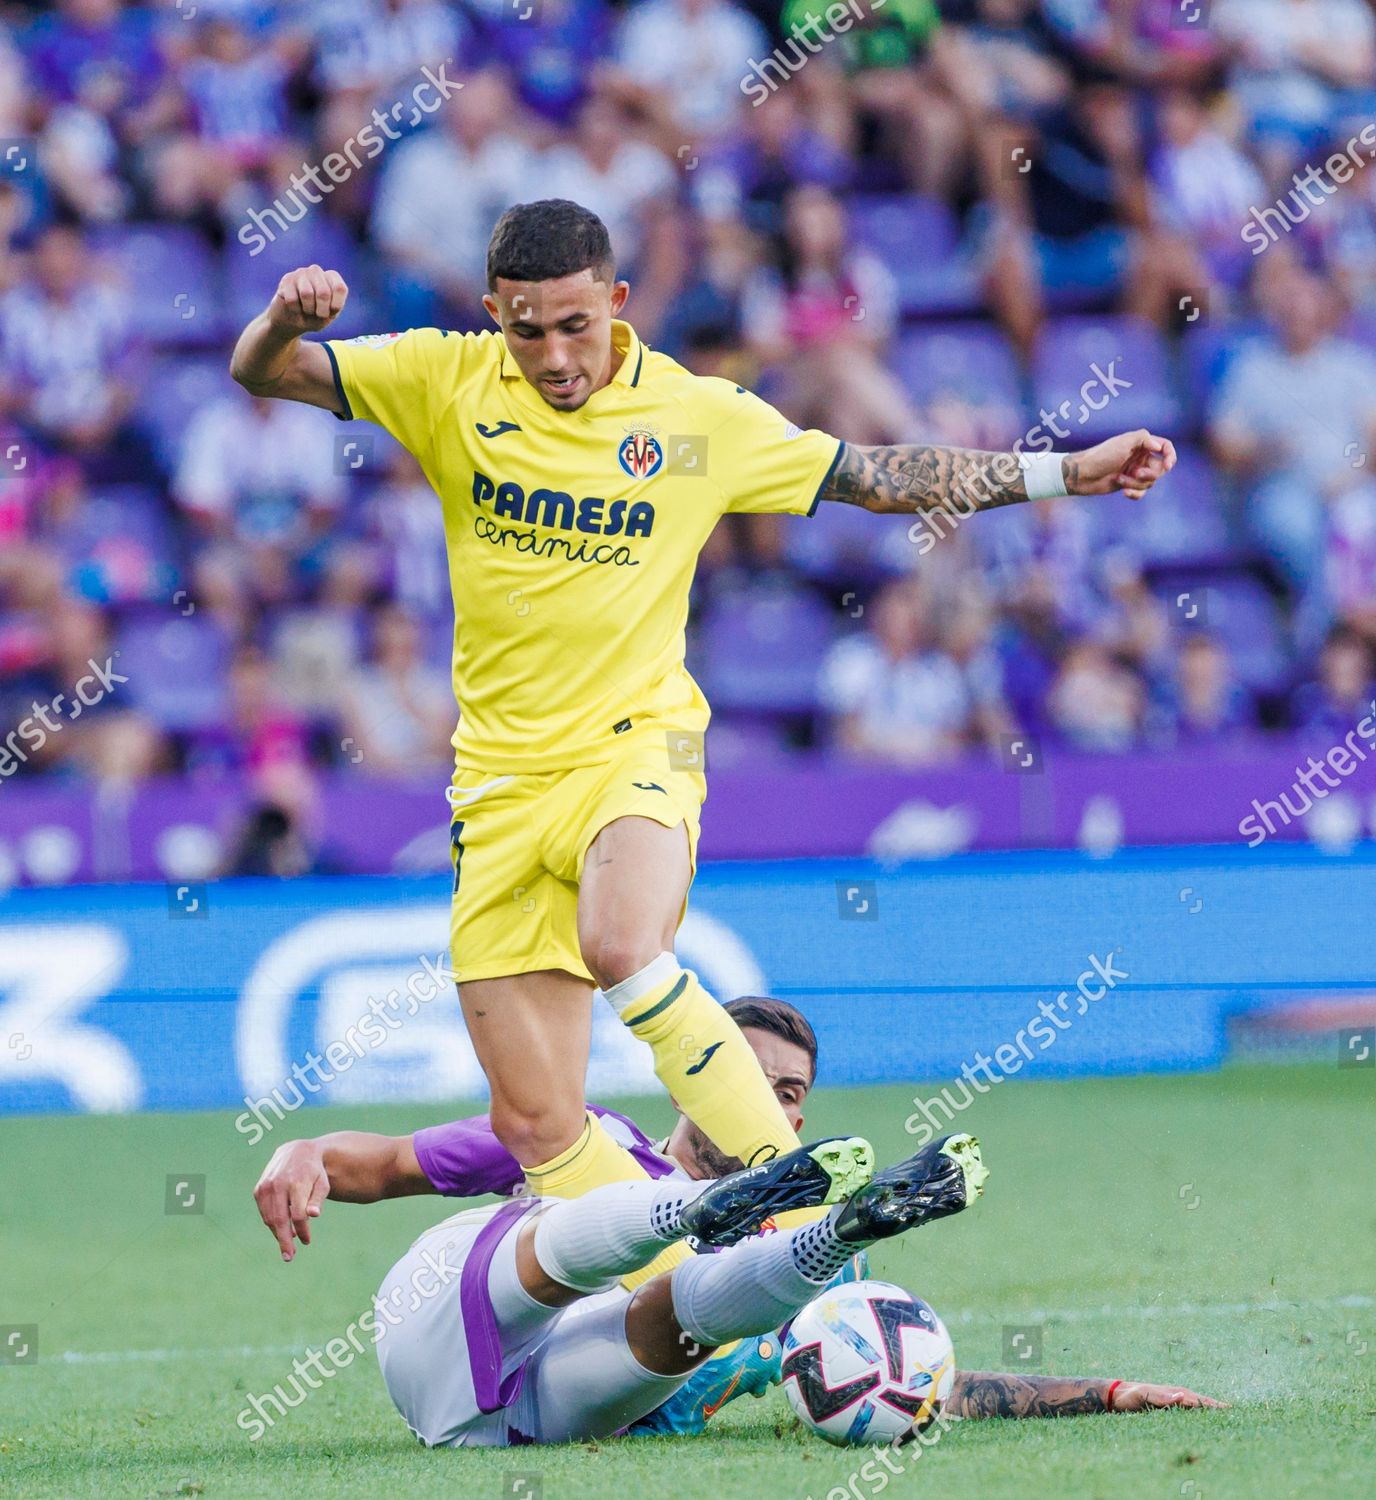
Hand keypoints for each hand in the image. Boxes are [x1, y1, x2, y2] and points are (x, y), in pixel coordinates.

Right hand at [254, 1139, 330, 1260]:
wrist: (297, 1151)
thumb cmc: (314, 1172)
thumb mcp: (322, 1183)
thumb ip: (317, 1200)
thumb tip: (313, 1216)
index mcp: (297, 1183)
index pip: (298, 1215)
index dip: (303, 1230)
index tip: (307, 1242)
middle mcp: (278, 1184)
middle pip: (280, 1220)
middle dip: (284, 1241)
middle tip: (288, 1257)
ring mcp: (266, 1187)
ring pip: (270, 1218)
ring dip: (278, 1233)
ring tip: (289, 1242)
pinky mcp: (259, 1189)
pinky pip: (264, 1212)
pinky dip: (272, 1223)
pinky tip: (282, 1228)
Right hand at [267, 264, 347, 334]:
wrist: (294, 319)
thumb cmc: (316, 316)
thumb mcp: (329, 316)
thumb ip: (332, 307)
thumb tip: (321, 294)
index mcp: (332, 277)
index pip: (339, 288)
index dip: (336, 305)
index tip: (331, 313)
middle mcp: (316, 271)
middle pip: (323, 293)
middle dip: (322, 311)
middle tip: (319, 315)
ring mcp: (301, 273)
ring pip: (306, 294)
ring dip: (308, 310)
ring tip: (307, 310)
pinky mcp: (287, 280)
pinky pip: (292, 299)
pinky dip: (295, 310)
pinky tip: (295, 307)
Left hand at [1067, 430, 1176, 500]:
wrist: (1083, 474)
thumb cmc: (1101, 455)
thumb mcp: (1123, 442)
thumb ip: (1143, 439)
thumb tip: (1159, 446)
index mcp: (1142, 444)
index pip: (1165, 447)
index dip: (1170, 456)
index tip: (1168, 465)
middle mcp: (1140, 457)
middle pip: (1160, 468)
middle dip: (1150, 473)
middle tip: (1136, 472)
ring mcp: (1135, 471)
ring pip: (1150, 482)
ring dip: (1136, 482)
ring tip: (1119, 479)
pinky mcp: (1128, 484)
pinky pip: (1141, 492)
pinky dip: (1135, 493)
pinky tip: (1124, 492)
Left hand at [1112, 1381, 1228, 1410]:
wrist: (1117, 1394)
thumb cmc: (1129, 1397)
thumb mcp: (1142, 1397)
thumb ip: (1161, 1397)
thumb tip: (1182, 1395)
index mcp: (1174, 1393)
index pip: (1199, 1401)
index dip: (1214, 1407)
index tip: (1232, 1411)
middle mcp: (1177, 1394)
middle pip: (1202, 1401)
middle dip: (1219, 1407)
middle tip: (1240, 1414)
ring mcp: (1174, 1398)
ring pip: (1198, 1403)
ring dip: (1212, 1407)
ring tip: (1230, 1414)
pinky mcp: (1170, 1404)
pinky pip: (1190, 1408)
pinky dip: (1201, 1410)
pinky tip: (1207, 1416)